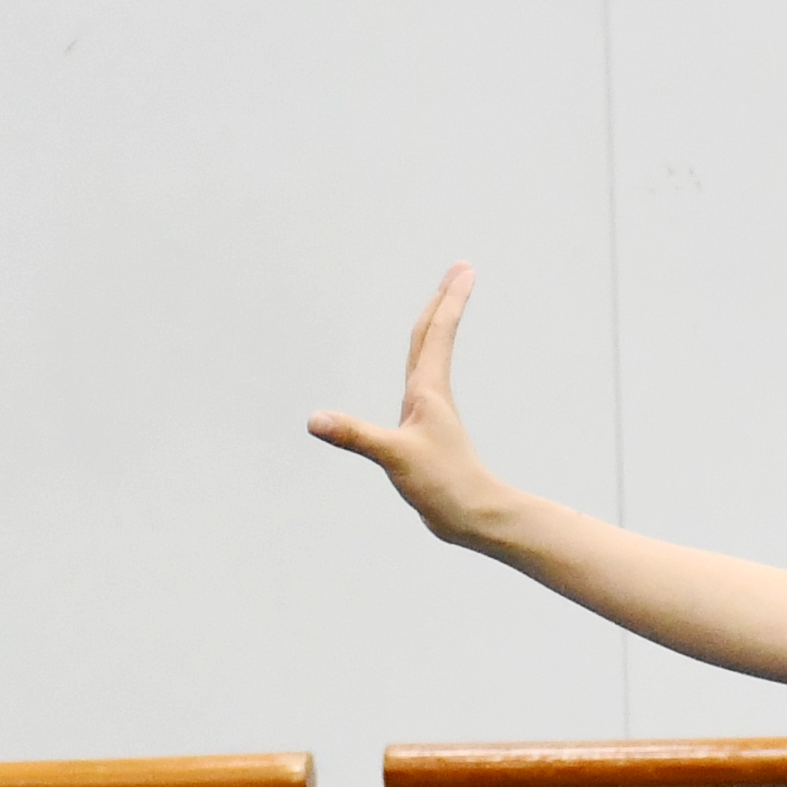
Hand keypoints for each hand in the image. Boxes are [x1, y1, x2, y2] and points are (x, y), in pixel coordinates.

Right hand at [307, 264, 508, 540]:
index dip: (447, 300)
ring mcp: (430, 415)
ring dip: (435, 331)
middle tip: (460, 272)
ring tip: (439, 311)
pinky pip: (420, 389)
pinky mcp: (426, 435)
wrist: (472, 517)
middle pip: (435, 338)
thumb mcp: (394, 457)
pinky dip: (419, 370)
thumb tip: (315, 420)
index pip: (436, 334)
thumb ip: (355, 436)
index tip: (464, 268)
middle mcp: (431, 397)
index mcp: (428, 393)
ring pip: (430, 361)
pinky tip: (415, 384)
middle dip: (444, 303)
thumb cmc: (443, 485)